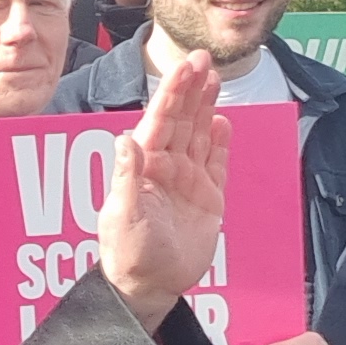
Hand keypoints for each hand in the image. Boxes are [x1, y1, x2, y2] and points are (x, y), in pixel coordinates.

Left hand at [94, 49, 230, 326]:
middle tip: (203, 58)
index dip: (173, 93)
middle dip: (191, 90)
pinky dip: (220, 143)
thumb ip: (126, 175)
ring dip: (206, 108)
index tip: (185, 67)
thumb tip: (124, 137)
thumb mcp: (123, 215)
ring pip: (199, 136)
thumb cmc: (129, 253)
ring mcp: (188, 182)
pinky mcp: (208, 199)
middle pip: (181, 121)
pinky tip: (223, 121)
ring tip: (214, 78)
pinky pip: (216, 164)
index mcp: (143, 167)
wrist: (151, 286)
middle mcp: (165, 169)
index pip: (160, 121)